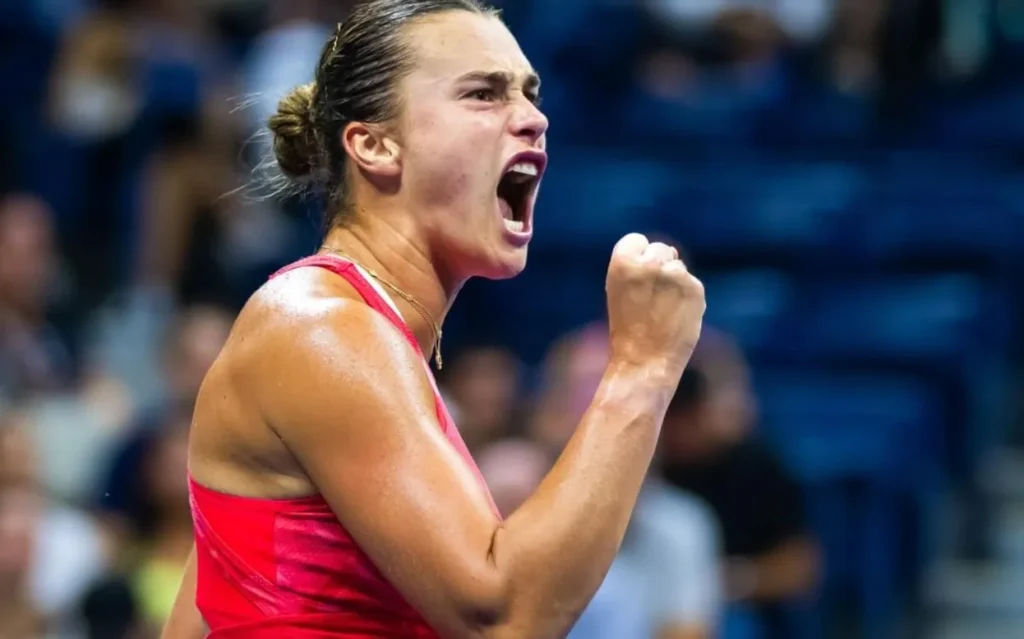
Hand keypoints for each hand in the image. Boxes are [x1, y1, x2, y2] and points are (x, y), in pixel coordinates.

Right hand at [605, 233, 704, 381]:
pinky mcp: (695, 288)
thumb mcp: (619, 290)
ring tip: (662, 308)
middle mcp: (650, 263)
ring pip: (678, 266)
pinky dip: (686, 296)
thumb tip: (663, 254)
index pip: (636, 240)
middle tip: (652, 294)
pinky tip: (676, 314)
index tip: (637, 277)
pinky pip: (691, 283)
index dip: (638, 257)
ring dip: (674, 281)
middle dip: (659, 265)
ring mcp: (675, 275)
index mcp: (623, 261)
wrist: (644, 360)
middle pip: (660, 248)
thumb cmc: (627, 327)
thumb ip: (636, 267)